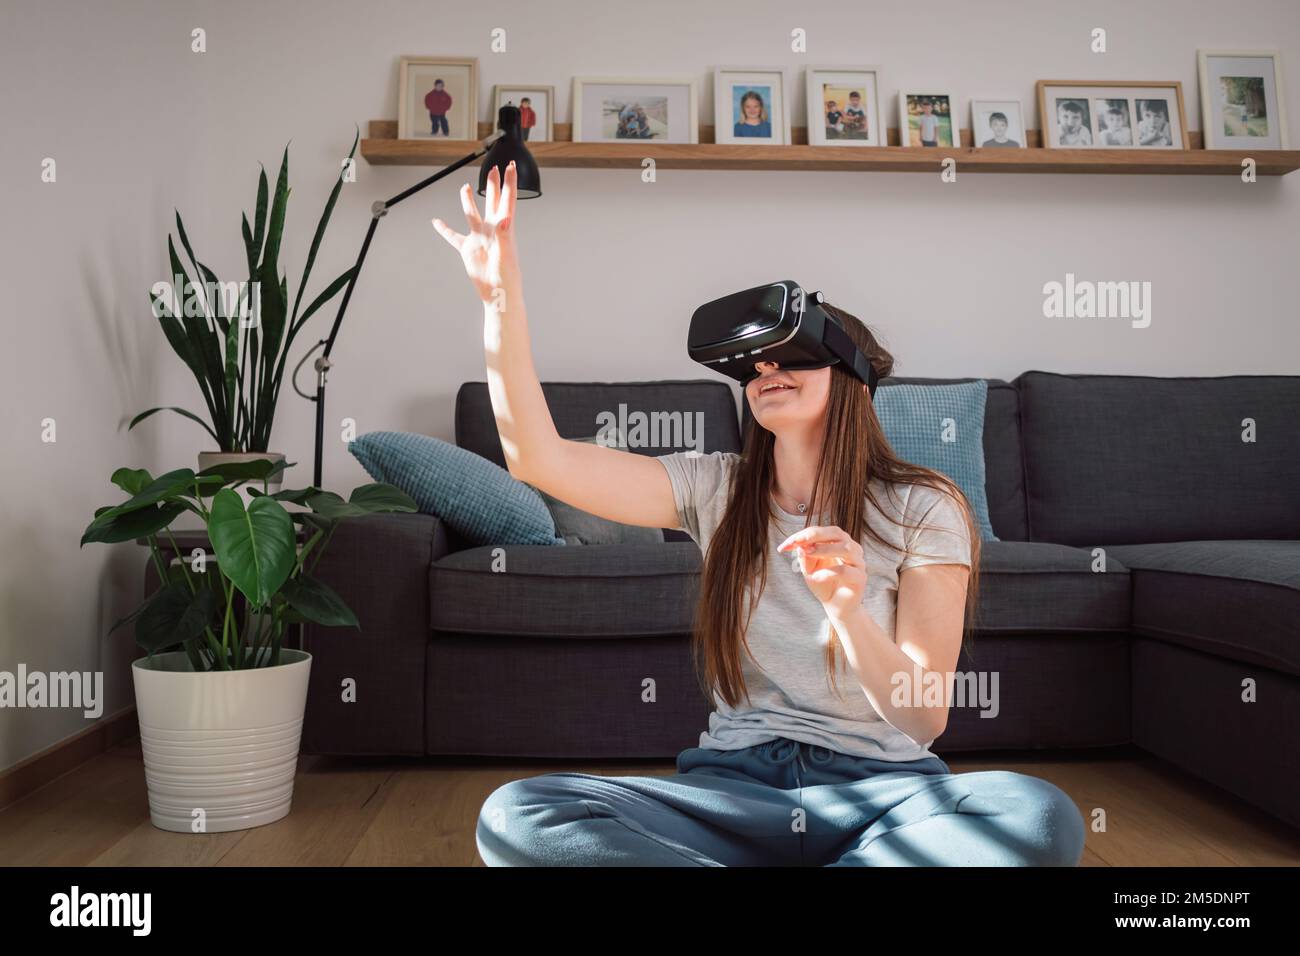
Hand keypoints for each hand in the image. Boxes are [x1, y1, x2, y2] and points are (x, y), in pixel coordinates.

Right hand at [432, 161, 519, 306]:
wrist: (498, 294)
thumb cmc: (507, 278)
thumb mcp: (505, 256)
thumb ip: (504, 236)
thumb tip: (505, 219)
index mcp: (504, 229)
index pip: (507, 200)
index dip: (509, 183)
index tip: (511, 166)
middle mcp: (492, 230)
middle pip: (492, 201)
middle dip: (492, 185)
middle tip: (493, 169)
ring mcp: (479, 239)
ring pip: (472, 214)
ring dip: (468, 201)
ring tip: (465, 187)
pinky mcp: (468, 250)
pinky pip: (454, 237)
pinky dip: (444, 230)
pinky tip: (437, 222)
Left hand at [777, 525, 866, 618]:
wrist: (836, 607)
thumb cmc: (823, 584)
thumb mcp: (809, 570)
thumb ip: (805, 558)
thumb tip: (799, 545)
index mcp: (839, 543)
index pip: (821, 532)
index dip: (803, 535)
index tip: (785, 545)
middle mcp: (851, 549)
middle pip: (837, 533)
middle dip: (815, 535)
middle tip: (797, 541)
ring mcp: (858, 563)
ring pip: (845, 549)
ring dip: (823, 549)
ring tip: (807, 553)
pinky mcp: (860, 578)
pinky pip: (845, 571)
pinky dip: (828, 572)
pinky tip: (815, 577)